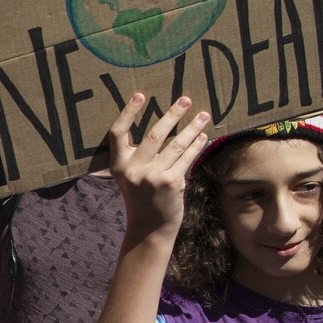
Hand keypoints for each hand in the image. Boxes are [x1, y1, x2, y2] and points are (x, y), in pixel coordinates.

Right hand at [108, 94, 209, 235]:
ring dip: (192, 128)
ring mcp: (153, 177)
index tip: (140, 95)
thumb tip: (159, 124)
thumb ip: (136, 155)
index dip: (128, 112)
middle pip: (154, 134)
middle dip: (173, 114)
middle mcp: (133, 170)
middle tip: (186, 99)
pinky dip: (196, 146)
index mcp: (118, 165)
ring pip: (176, 144)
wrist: (150, 227)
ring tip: (204, 115)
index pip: (118, 133)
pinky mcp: (171, 183)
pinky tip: (203, 137)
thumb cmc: (141, 196)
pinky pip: (186, 159)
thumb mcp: (129, 176)